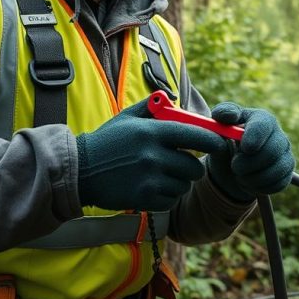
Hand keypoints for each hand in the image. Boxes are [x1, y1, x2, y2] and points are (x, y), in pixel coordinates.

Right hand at [77, 99, 225, 211]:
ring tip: (161, 176)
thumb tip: (174, 99)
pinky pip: (171, 200)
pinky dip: (166, 196)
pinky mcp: (144, 199)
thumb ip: (152, 106)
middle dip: (192, 167)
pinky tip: (152, 188)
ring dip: (178, 183)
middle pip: (194, 167)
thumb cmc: (106, 142)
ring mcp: (149, 179)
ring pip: (184, 185)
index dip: (213, 141)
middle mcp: (153, 155)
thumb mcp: (126, 117)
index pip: (196, 135)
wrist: (79, 171)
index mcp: (152, 132)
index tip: (219, 144)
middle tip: (183, 165)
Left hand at [206, 103, 295, 200]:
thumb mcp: (220, 124)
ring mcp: (286, 155)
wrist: (230, 163)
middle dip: (249, 163)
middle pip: (271, 151)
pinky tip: (249, 182)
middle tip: (234, 166)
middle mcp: (279, 136)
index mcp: (263, 119)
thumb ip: (222, 114)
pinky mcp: (286, 174)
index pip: (264, 125)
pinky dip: (258, 187)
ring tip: (239, 174)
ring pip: (274, 171)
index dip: (255, 136)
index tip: (245, 148)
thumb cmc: (226, 139)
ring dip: (251, 177)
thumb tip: (232, 115)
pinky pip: (276, 184)